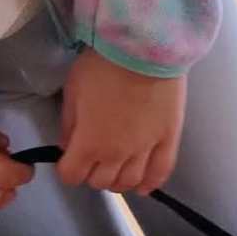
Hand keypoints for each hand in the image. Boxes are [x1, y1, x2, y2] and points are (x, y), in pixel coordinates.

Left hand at [56, 48, 184, 193]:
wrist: (143, 49)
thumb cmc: (102, 66)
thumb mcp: (73, 91)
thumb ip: (69, 124)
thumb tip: (67, 145)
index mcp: (89, 143)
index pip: (72, 176)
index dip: (67, 170)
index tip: (69, 160)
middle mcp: (116, 154)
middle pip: (100, 182)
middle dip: (91, 173)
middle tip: (92, 159)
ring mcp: (146, 149)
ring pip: (129, 182)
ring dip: (118, 181)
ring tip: (116, 169)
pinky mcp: (168, 140)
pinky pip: (161, 171)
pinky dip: (151, 183)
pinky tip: (144, 186)